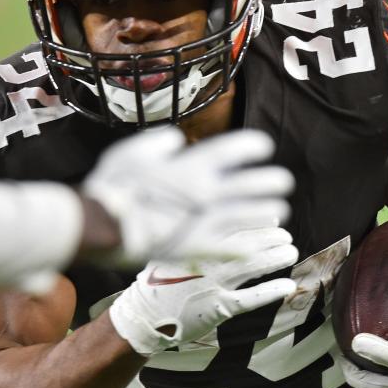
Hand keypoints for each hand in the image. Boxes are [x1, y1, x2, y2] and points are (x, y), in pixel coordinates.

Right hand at [83, 127, 293, 264]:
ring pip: (246, 215)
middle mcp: (204, 191)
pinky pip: (228, 247)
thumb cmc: (113, 185)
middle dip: (270, 181)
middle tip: (284, 181)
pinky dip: (244, 246)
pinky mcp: (195, 247)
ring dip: (265, 211)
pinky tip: (257, 246)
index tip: (264, 147)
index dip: (252, 146)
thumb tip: (175, 139)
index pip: (233, 149)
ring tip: (281, 210)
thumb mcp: (130, 151)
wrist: (102, 225)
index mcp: (191, 165)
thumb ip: (156, 142)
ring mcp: (203, 220)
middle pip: (249, 184)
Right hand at [109, 228, 297, 355]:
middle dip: (273, 237)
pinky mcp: (218, 308)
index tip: (274, 219)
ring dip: (277, 258)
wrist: (143, 315)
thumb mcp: (173, 247)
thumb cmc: (162, 278)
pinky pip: (251, 298)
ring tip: (291, 252)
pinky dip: (272, 291)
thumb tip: (230, 221)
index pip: (235, 222)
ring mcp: (213, 284)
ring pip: (254, 265)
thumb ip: (201, 234)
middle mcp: (206, 259)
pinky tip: (288, 285)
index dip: (259, 220)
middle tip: (286, 237)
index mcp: (194, 240)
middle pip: (249, 241)